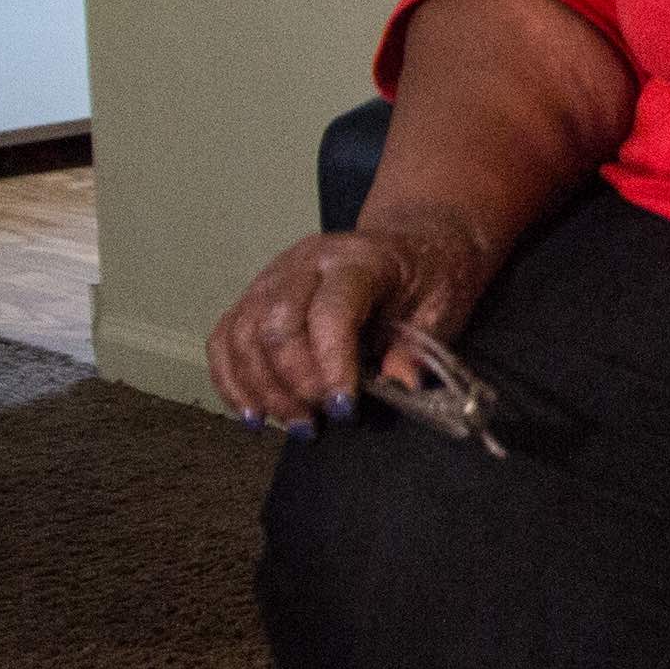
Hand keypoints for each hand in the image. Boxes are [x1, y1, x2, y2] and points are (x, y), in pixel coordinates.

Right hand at [209, 208, 503, 432]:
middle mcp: (306, 262)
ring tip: (296, 425)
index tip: (344, 408)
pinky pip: (226, 339)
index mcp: (358, 260)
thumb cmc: (428, 274)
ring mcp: (274, 277)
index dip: (331, 365)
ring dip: (263, 390)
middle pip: (276, 324)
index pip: (330, 312)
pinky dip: (232, 381)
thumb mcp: (443, 307)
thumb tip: (401, 385)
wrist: (413, 243)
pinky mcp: (255, 297)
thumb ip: (418, 347)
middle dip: (294, 383)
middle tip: (319, 420)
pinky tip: (254, 414)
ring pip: (244, 334)